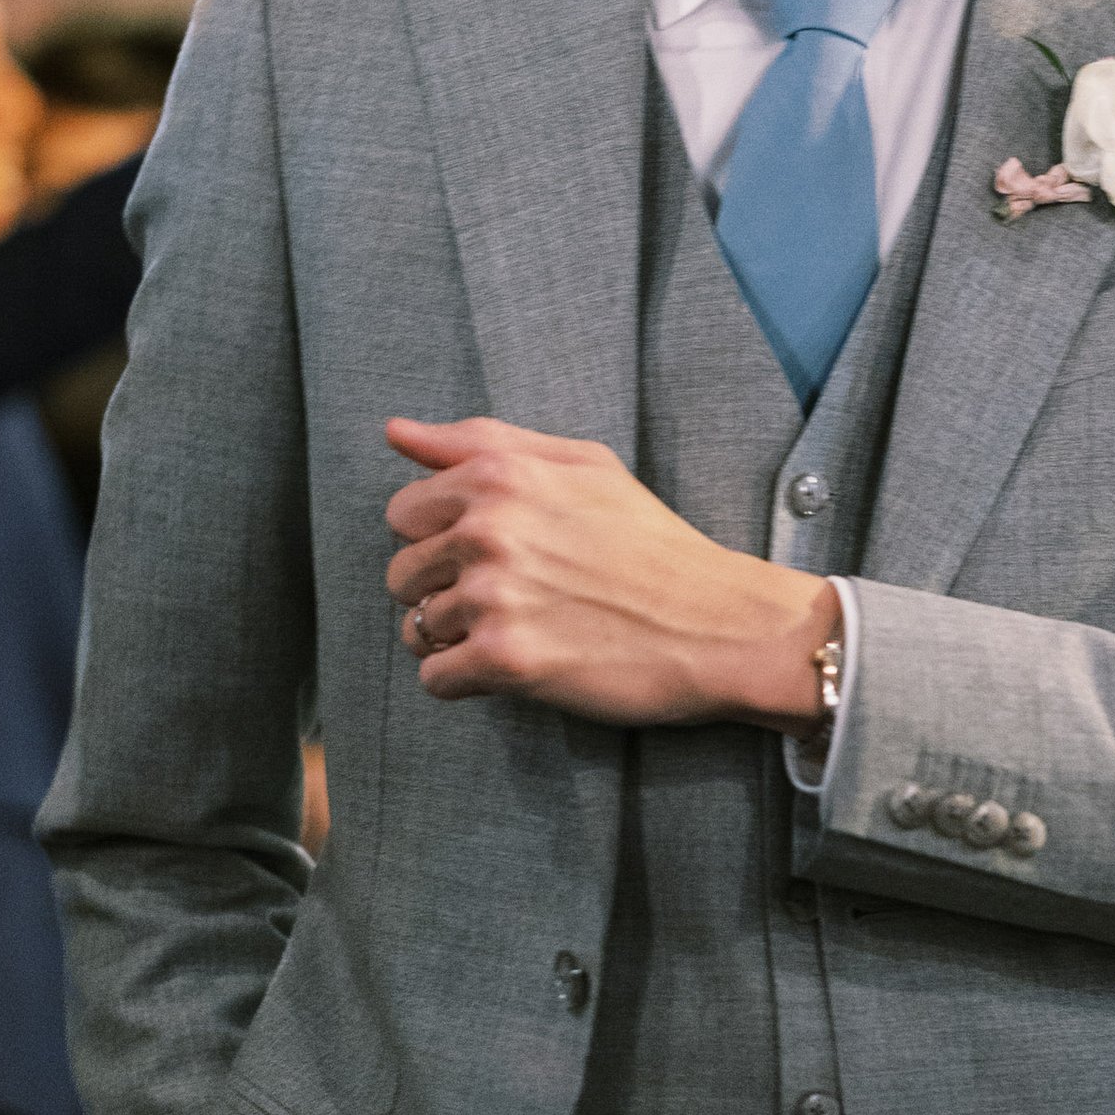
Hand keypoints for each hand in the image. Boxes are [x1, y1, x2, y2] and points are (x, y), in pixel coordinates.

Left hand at [383, 418, 835, 727]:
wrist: (718, 624)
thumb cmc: (651, 542)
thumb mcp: (581, 465)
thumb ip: (482, 442)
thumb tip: (396, 432)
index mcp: (499, 477)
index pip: (404, 511)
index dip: (442, 538)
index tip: (496, 554)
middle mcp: (487, 531)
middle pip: (401, 573)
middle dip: (443, 590)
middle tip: (512, 599)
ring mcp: (494, 596)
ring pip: (416, 629)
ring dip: (458, 639)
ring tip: (520, 632)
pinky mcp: (505, 660)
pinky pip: (436, 678)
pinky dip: (466, 682)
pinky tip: (514, 668)